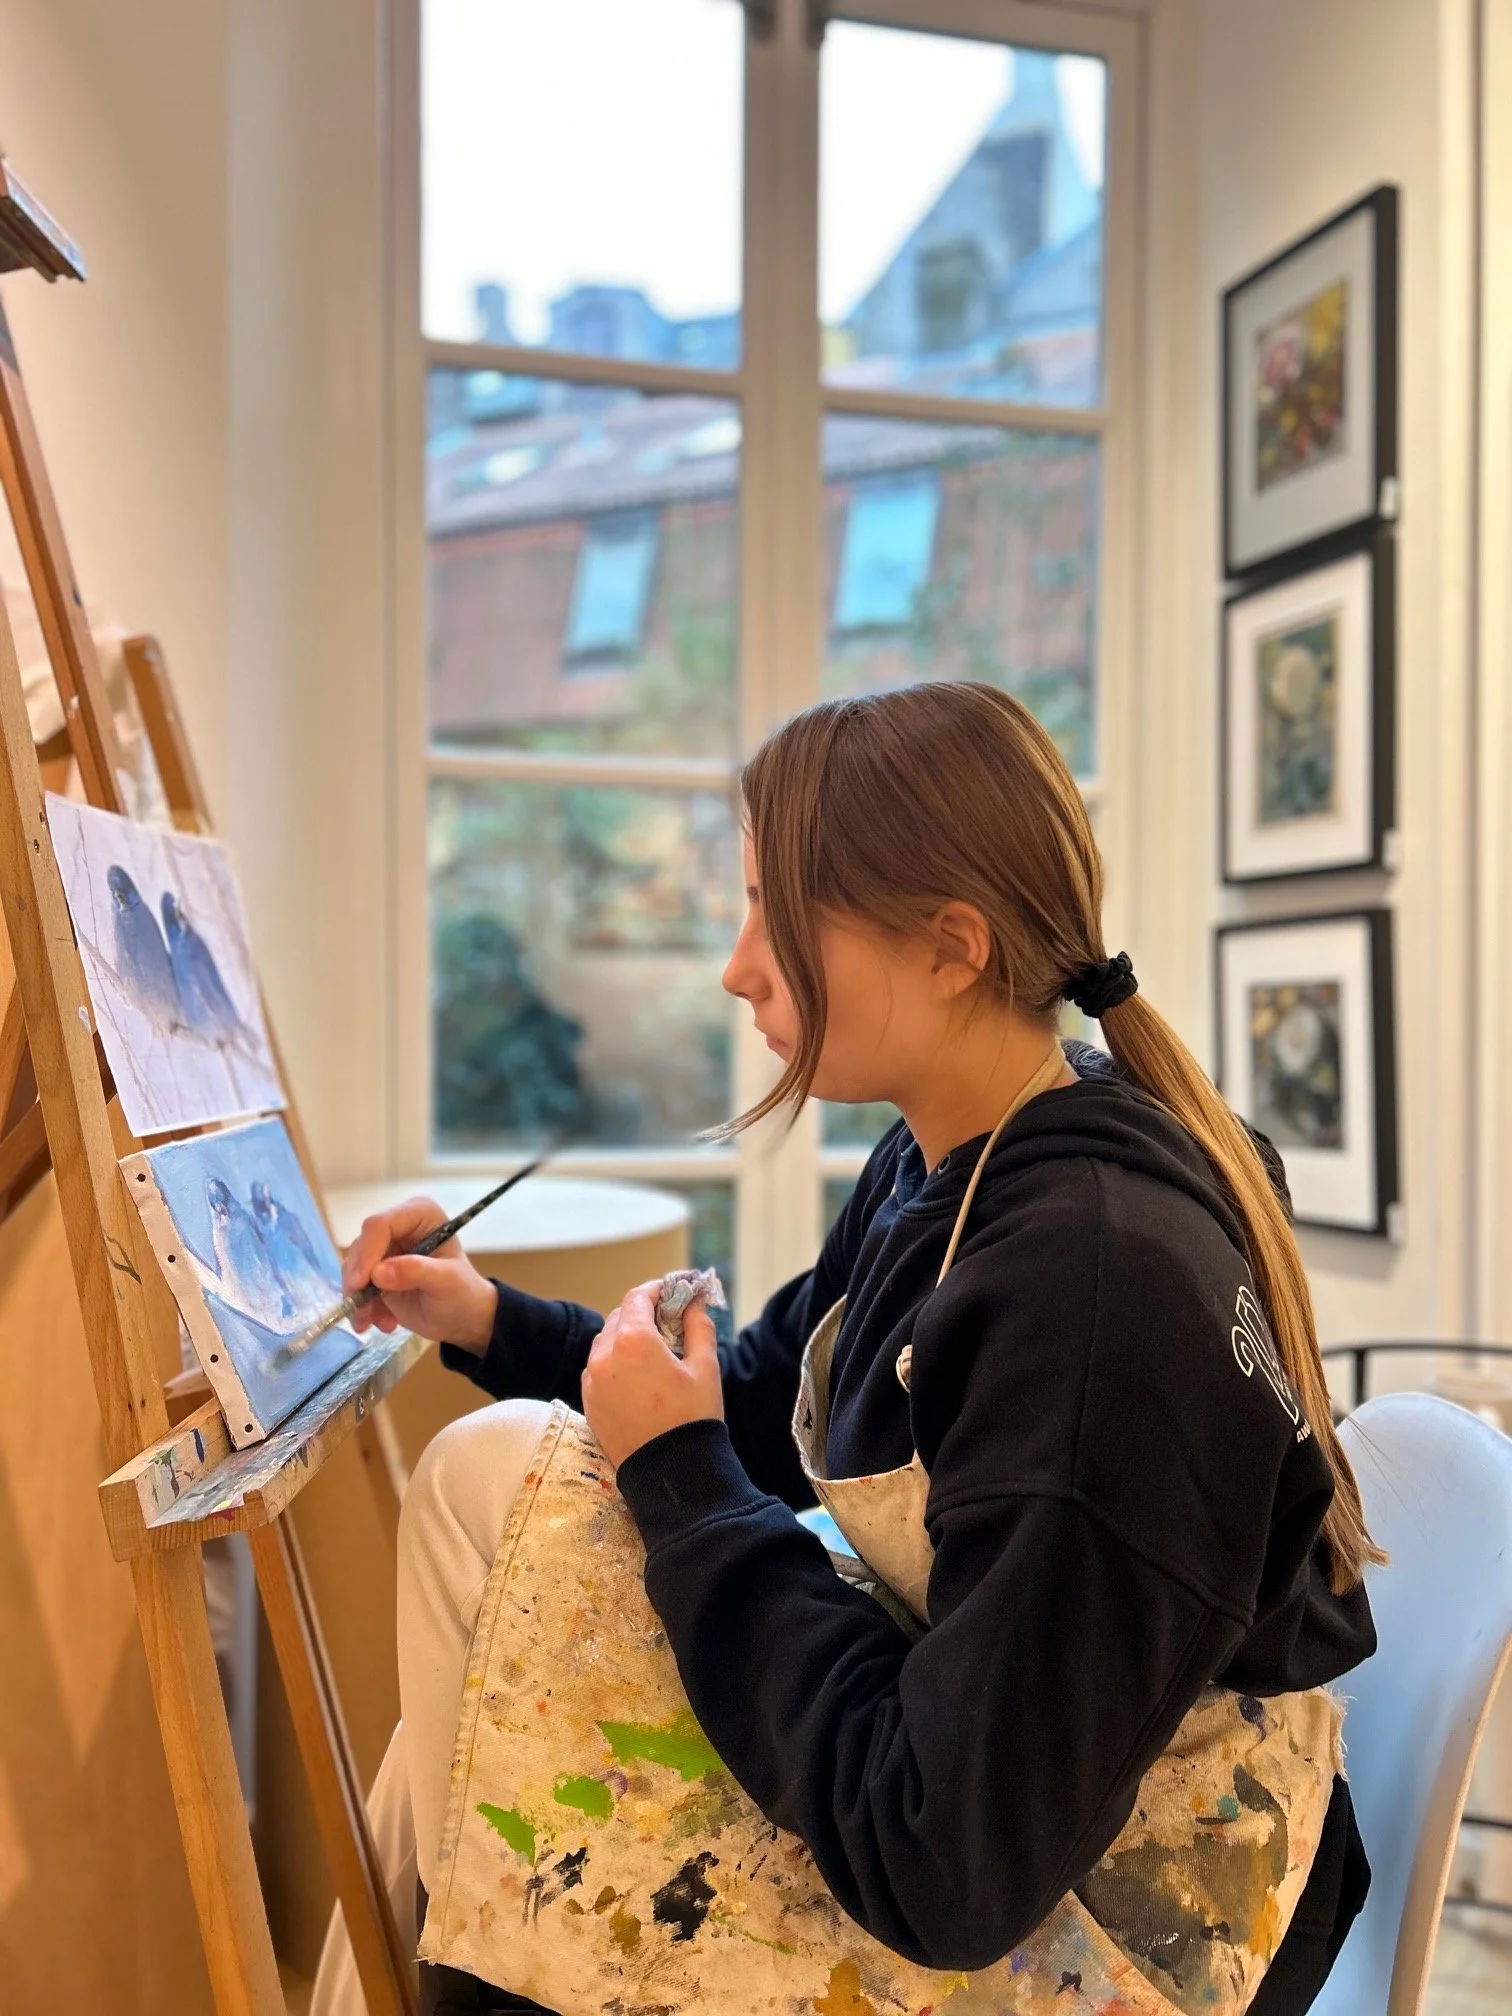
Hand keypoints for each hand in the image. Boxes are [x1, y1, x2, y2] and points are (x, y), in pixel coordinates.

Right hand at [341, 1197, 497, 1351]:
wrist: (461, 1318)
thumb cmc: (462, 1293)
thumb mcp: (447, 1282)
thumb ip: (416, 1272)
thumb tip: (378, 1272)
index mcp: (420, 1215)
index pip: (381, 1225)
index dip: (367, 1252)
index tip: (361, 1283)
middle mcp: (398, 1226)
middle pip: (361, 1246)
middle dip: (358, 1281)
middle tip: (363, 1312)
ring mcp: (384, 1249)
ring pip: (353, 1268)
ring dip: (360, 1299)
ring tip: (383, 1323)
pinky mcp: (374, 1272)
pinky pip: (355, 1286)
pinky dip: (363, 1308)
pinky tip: (384, 1323)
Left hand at [582, 1282, 722, 1469]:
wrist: (670, 1472)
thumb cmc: (692, 1418)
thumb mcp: (705, 1367)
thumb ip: (699, 1327)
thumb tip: (694, 1304)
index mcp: (633, 1340)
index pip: (638, 1297)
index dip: (657, 1290)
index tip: (672, 1292)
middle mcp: (605, 1355)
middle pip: (620, 1317)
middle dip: (643, 1313)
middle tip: (668, 1322)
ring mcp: (592, 1380)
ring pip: (605, 1342)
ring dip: (626, 1336)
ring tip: (653, 1351)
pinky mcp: (588, 1402)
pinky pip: (598, 1368)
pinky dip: (614, 1362)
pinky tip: (637, 1376)